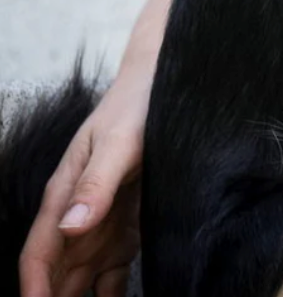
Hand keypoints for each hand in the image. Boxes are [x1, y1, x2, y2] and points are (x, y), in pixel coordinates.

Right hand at [19, 66, 150, 296]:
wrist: (165, 88)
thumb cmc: (136, 108)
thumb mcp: (118, 141)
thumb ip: (96, 182)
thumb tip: (70, 226)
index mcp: (64, 195)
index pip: (38, 253)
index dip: (34, 288)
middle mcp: (79, 216)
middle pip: (57, 274)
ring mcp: (103, 225)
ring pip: (81, 278)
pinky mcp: (129, 229)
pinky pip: (114, 272)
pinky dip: (112, 294)